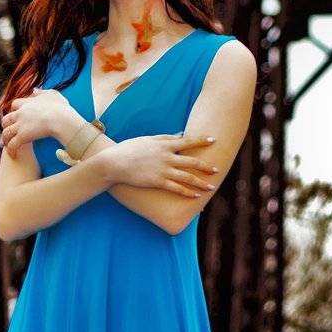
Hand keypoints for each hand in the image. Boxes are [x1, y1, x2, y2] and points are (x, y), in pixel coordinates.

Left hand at [0, 88, 71, 156]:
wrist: (61, 119)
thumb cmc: (61, 108)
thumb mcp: (53, 95)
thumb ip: (42, 92)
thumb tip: (34, 90)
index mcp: (27, 103)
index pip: (14, 105)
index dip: (15, 110)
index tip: (17, 115)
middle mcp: (20, 113)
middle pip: (6, 119)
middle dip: (6, 125)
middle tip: (10, 131)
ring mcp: (20, 125)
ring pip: (6, 133)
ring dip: (6, 140)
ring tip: (9, 145)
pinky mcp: (23, 137)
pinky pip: (12, 145)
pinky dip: (11, 150)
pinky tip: (14, 155)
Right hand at [100, 133, 219, 195]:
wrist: (115, 162)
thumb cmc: (130, 149)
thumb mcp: (148, 139)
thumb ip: (165, 138)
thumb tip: (179, 136)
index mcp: (165, 145)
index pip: (188, 141)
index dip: (201, 141)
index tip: (213, 140)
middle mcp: (167, 157)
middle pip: (192, 162)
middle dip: (206, 166)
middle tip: (217, 169)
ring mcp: (163, 170)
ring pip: (187, 177)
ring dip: (200, 183)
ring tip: (211, 187)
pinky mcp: (157, 182)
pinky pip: (176, 188)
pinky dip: (187, 192)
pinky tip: (196, 196)